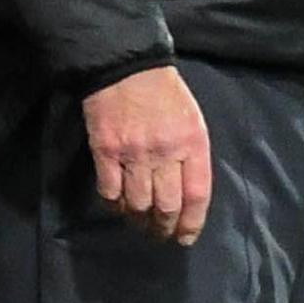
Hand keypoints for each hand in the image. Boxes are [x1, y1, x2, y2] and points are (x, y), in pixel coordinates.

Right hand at [80, 65, 211, 245]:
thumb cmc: (164, 93)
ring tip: (139, 223)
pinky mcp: (106, 150)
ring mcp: (134, 153)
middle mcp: (165, 152)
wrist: (126, 65)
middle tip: (160, 234)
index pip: (196, 195)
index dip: (192, 223)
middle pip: (167, 206)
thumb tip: (187, 193)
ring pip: (138, 204)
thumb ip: (192, 155)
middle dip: (164, 228)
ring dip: (139, 220)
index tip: (185, 237)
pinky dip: (114, 204)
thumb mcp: (192, 120)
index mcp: (192, 142)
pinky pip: (110, 191)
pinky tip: (118, 204)